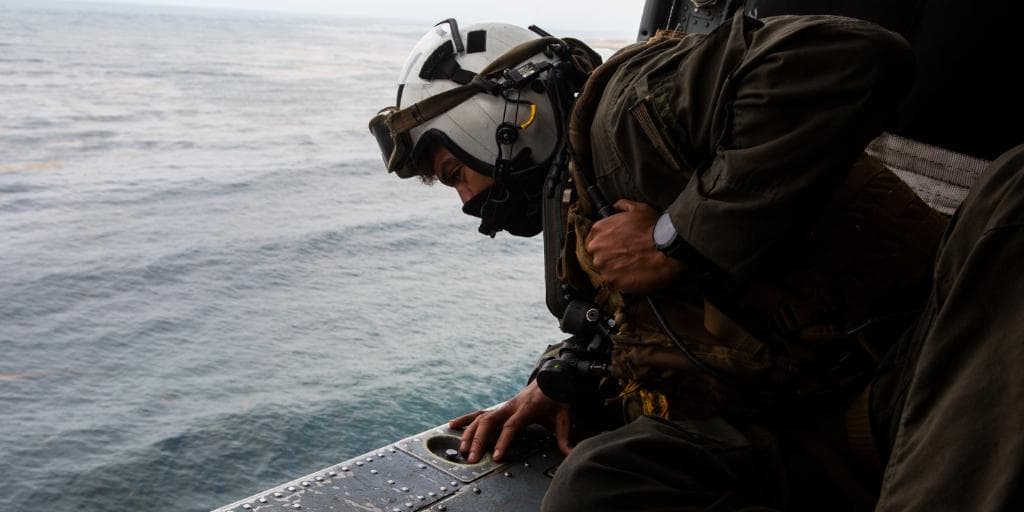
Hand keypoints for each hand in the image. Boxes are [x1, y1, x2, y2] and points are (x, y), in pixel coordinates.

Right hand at [448, 380, 571, 462]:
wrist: (550, 379)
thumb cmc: (556, 397)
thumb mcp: (564, 414)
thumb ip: (564, 435)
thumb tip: (571, 453)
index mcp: (527, 408)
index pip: (512, 425)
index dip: (503, 440)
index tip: (496, 456)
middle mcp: (511, 406)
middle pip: (490, 421)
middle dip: (479, 440)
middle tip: (473, 458)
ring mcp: (503, 406)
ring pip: (481, 418)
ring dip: (470, 433)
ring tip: (463, 450)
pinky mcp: (499, 408)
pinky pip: (479, 413)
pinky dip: (465, 419)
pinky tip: (452, 426)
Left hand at [585, 199, 684, 293]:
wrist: (666, 249)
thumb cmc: (652, 228)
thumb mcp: (638, 209)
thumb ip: (623, 206)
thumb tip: (616, 206)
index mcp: (598, 230)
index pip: (594, 240)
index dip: (606, 244)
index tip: (617, 246)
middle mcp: (597, 249)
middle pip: (598, 256)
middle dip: (610, 257)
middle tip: (627, 256)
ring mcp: (604, 266)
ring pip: (606, 271)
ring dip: (616, 270)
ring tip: (633, 266)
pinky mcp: (613, 281)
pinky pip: (615, 283)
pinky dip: (624, 280)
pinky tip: (636, 274)